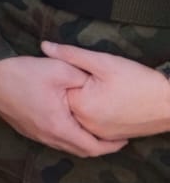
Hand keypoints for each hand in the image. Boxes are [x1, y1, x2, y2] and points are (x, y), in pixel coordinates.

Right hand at [0, 55, 127, 156]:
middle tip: (111, 136)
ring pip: (64, 146)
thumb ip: (84, 79)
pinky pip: (51, 139)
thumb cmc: (22, 71)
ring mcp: (32, 134)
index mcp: (58, 126)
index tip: (123, 138)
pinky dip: (65, 135)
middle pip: (79, 151)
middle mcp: (45, 136)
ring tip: (92, 129)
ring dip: (80, 141)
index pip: (92, 148)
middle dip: (98, 146)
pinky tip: (67, 121)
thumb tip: (96, 86)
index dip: (111, 146)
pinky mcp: (23, 128)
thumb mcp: (60, 70)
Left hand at [42, 40, 169, 140]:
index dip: (64, 75)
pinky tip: (102, 100)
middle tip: (92, 79)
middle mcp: (87, 125)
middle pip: (67, 102)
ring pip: (79, 114)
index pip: (58, 88)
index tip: (76, 69)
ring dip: (82, 101)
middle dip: (72, 89)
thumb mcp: (103, 62)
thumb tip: (44, 46)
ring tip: (99, 89)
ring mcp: (99, 133)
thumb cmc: (139, 81)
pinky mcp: (111, 136)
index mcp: (81, 106)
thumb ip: (71, 54)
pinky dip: (92, 112)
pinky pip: (92, 124)